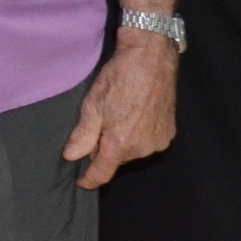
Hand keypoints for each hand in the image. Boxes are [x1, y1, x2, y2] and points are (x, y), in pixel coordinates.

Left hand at [64, 32, 177, 187]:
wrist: (151, 59)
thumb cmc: (119, 78)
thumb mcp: (92, 104)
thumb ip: (83, 135)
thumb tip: (71, 156)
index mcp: (120, 143)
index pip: (102, 172)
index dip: (89, 179)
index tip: (81, 182)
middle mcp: (142, 148)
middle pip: (117, 159)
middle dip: (104, 149)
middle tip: (99, 124)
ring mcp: (159, 142)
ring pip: (132, 151)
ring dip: (122, 142)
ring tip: (117, 115)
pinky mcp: (169, 133)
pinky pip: (147, 143)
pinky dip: (137, 136)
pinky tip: (133, 116)